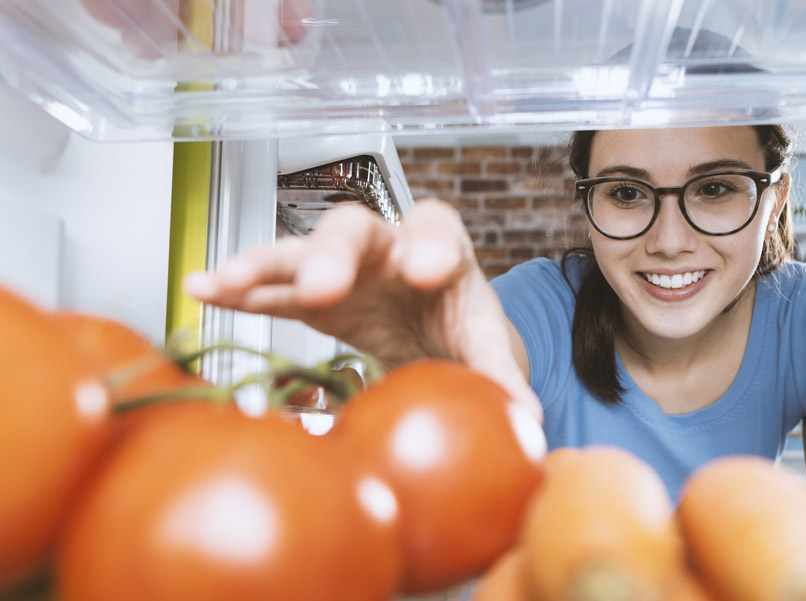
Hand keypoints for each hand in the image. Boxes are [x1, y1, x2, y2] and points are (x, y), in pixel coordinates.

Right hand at [185, 200, 541, 420]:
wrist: (434, 332)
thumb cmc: (458, 324)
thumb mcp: (483, 347)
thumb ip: (500, 375)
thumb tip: (527, 418)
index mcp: (439, 248)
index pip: (436, 227)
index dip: (428, 243)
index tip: (426, 270)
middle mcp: (385, 245)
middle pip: (355, 230)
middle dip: (335, 255)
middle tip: (323, 286)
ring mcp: (342, 267)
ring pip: (299, 253)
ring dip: (263, 267)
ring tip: (227, 281)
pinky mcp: (309, 294)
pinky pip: (270, 288)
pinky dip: (239, 290)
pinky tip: (203, 292)